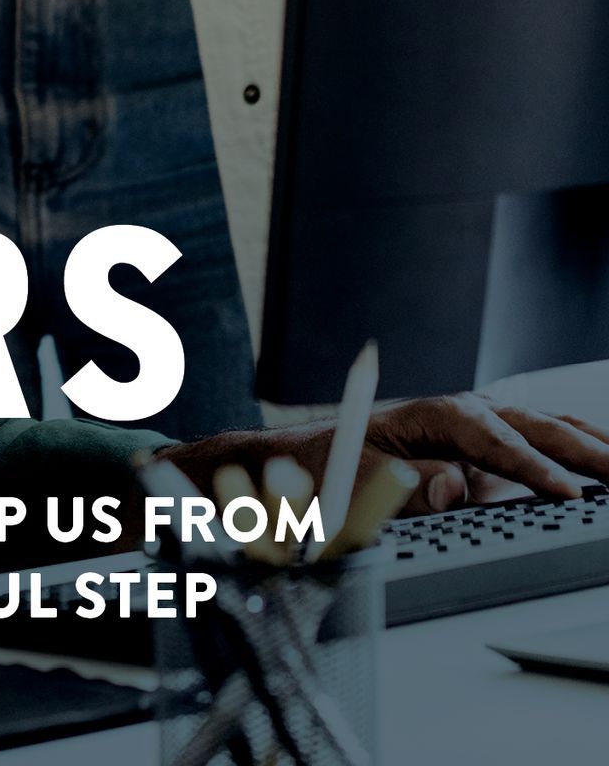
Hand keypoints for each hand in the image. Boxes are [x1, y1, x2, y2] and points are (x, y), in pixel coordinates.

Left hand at [360, 394, 608, 512]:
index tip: (565, 492)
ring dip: (591, 445)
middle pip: (534, 427)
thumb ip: (405, 483)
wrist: (327, 456)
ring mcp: (489, 430)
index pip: (493, 439)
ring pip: (550, 430)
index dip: (531, 466)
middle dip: (582, 451)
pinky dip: (581, 450)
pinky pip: (547, 446)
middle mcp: (470, 415)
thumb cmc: (339, 464)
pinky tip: (606, 463)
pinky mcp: (498, 451)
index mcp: (437, 416)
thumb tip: (451, 486)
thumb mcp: (358, 476)